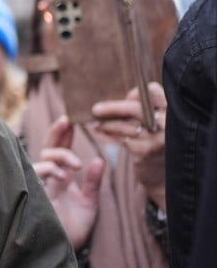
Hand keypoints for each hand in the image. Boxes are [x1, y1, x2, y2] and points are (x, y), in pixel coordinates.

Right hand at [33, 115, 103, 249]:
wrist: (66, 250)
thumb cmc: (75, 227)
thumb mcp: (90, 201)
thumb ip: (93, 181)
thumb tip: (99, 159)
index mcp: (60, 177)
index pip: (59, 149)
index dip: (63, 134)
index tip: (70, 119)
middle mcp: (48, 178)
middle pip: (48, 147)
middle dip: (56, 133)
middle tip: (67, 120)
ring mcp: (40, 184)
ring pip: (42, 157)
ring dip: (59, 155)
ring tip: (75, 165)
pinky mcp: (35, 194)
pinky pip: (36, 174)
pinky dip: (48, 169)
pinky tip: (62, 174)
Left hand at [91, 82, 166, 209]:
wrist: (164, 177)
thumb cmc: (156, 143)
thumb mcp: (154, 123)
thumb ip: (142, 107)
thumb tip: (126, 95)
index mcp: (171, 112)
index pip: (153, 91)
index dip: (137, 92)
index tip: (126, 96)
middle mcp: (167, 124)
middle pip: (135, 108)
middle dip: (113, 108)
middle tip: (95, 109)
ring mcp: (157, 139)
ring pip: (124, 125)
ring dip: (106, 123)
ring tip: (96, 122)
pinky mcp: (146, 152)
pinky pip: (121, 139)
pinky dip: (108, 134)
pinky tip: (99, 131)